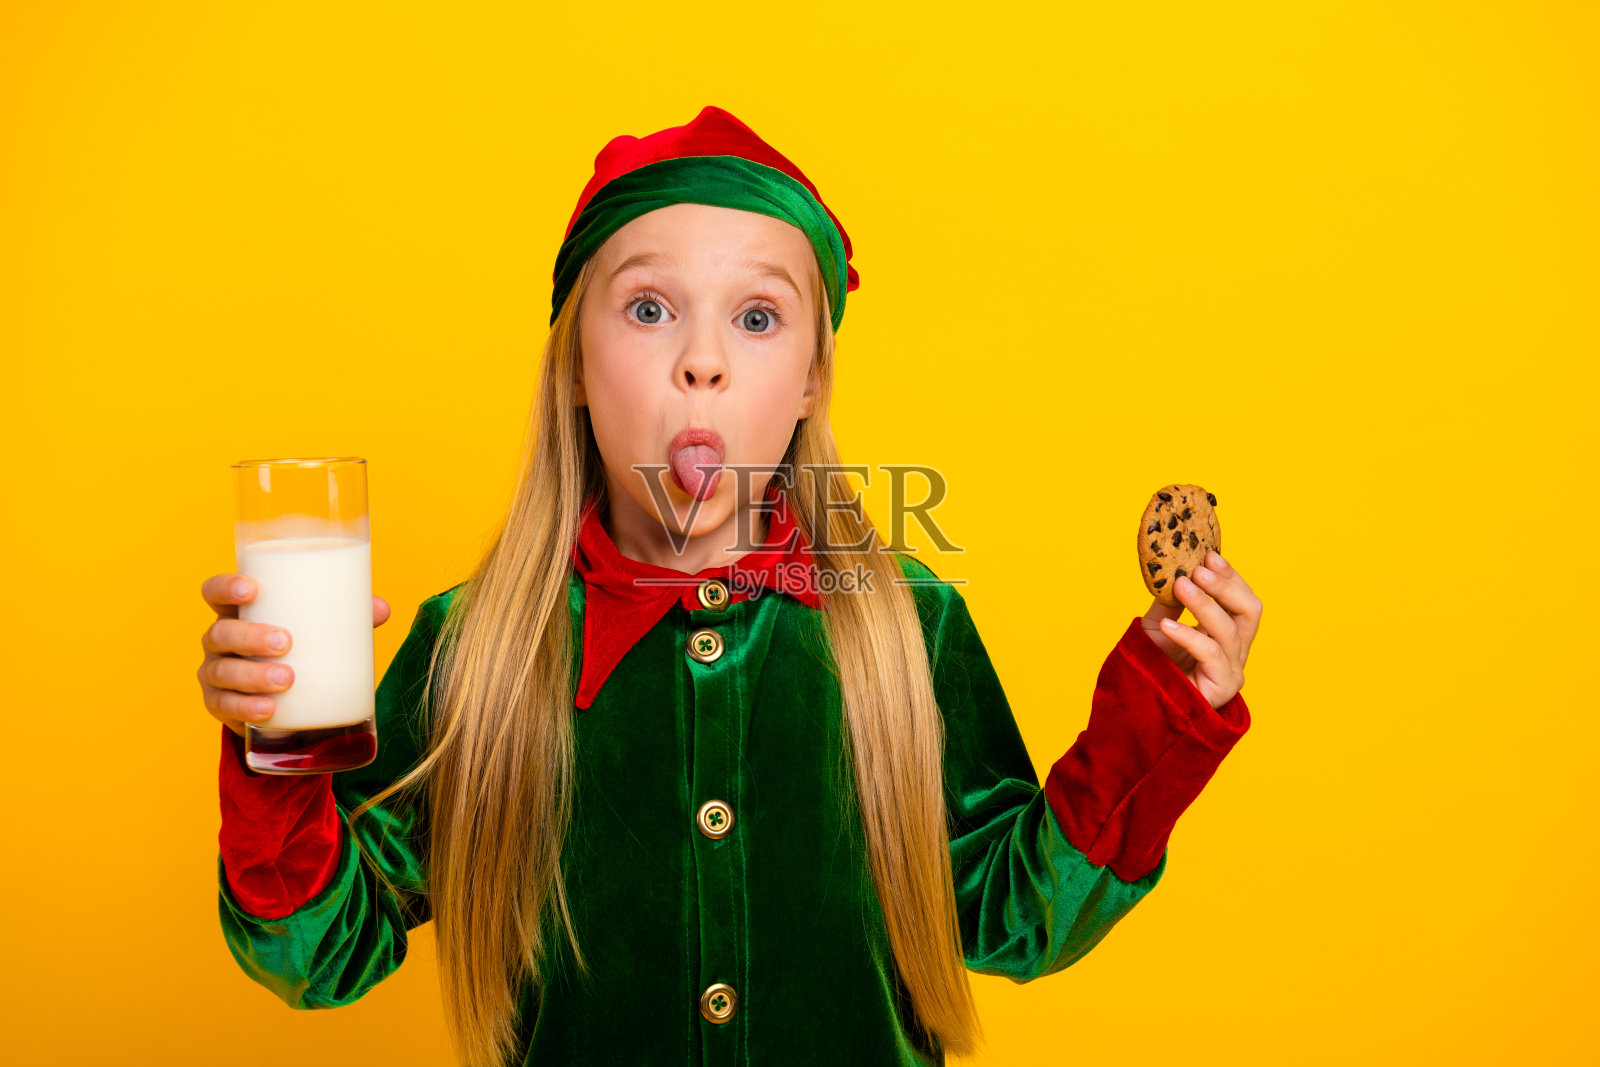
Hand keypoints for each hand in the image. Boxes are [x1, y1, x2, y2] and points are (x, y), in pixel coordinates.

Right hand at [198, 574, 391, 737]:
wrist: (284, 700)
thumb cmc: (300, 648)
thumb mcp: (318, 629)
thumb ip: (348, 616)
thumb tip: (381, 609)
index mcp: (240, 612)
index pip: (215, 592)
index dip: (226, 587)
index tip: (252, 589)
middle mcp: (220, 641)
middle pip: (221, 633)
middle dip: (250, 636)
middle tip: (286, 642)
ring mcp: (216, 673)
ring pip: (222, 671)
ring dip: (253, 675)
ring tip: (286, 680)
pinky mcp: (220, 705)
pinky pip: (225, 707)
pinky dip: (245, 707)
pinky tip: (268, 709)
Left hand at [1139, 550, 1260, 708]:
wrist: (1141, 705)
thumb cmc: (1153, 668)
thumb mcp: (1159, 625)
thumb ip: (1170, 601)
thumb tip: (1174, 568)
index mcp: (1227, 633)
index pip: (1241, 598)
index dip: (1229, 575)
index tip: (1209, 555)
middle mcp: (1236, 651)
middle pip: (1250, 610)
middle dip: (1225, 585)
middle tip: (1198, 569)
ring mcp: (1232, 670)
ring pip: (1229, 629)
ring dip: (1204, 604)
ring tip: (1180, 587)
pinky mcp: (1222, 688)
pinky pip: (1211, 654)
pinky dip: (1189, 635)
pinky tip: (1168, 626)